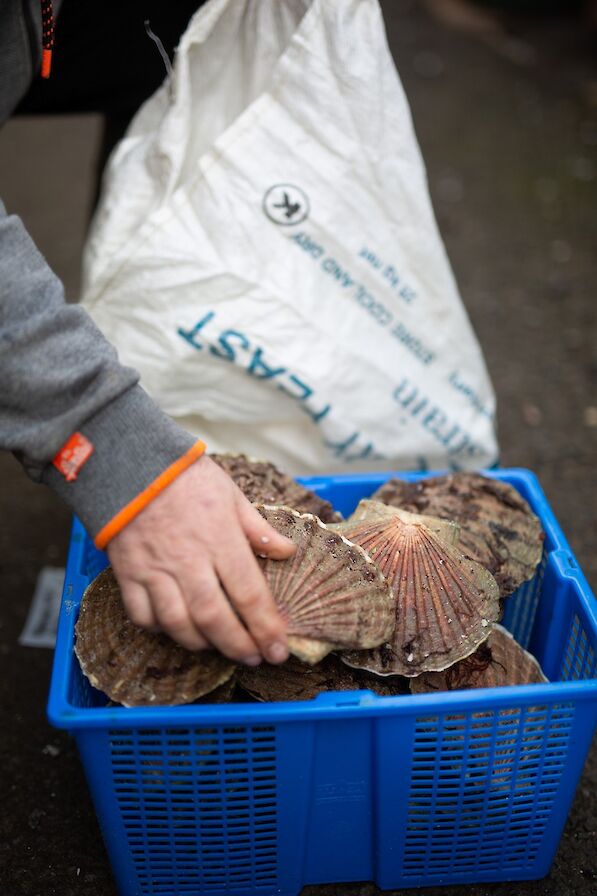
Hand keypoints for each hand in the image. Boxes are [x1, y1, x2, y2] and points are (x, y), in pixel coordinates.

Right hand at [106, 454, 295, 664]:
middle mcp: (189, 561)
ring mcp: (156, 570)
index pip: (249, 594)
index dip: (266, 627)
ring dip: (202, 643)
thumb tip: (286, 552)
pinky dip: (160, 629)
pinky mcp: (128, 573)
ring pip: (178, 623)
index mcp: (220, 540)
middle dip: (238, 645)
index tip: (278, 650)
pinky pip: (142, 614)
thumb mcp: (231, 495)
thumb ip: (257, 528)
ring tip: (219, 648)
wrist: (130, 462)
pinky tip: (175, 629)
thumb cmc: (186, 476)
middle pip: (215, 617)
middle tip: (254, 658)